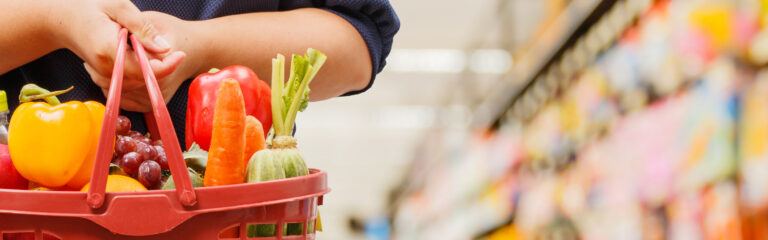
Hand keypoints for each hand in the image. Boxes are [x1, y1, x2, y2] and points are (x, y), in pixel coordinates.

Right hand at [45, 0, 185, 111]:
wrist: (61, 19)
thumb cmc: (90, 7)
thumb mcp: (119, 6)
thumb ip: (142, 27)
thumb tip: (165, 49)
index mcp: (107, 48)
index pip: (143, 68)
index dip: (166, 65)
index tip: (180, 54)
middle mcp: (104, 68)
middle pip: (143, 78)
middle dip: (161, 66)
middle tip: (169, 47)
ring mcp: (102, 76)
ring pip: (138, 84)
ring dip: (151, 70)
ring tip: (149, 47)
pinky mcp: (103, 78)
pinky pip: (128, 83)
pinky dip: (140, 73)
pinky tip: (141, 57)